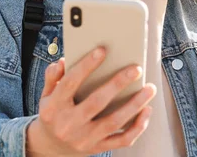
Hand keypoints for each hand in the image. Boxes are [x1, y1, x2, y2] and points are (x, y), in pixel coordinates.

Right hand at [26, 48, 155, 156]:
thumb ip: (52, 77)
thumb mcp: (46, 94)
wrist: (51, 147)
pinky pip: (122, 140)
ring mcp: (84, 139)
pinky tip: (147, 110)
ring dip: (135, 104)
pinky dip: (137, 126)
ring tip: (149, 88)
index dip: (86, 66)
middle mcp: (68, 125)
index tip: (102, 50)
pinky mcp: (97, 148)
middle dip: (118, 84)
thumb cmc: (53, 113)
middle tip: (136, 68)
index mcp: (53, 107)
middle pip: (97, 102)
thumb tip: (62, 62)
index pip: (70, 83)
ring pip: (114, 122)